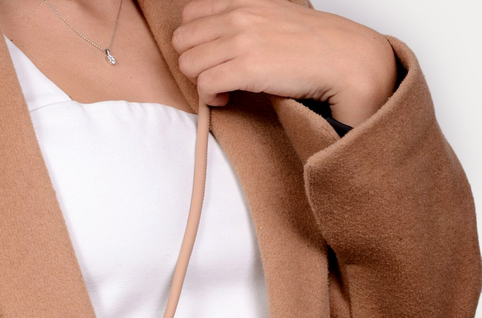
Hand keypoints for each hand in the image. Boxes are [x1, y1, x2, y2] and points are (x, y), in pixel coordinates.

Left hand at [171, 0, 399, 125]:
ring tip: (222, 89)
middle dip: (193, 63)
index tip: (211, 57)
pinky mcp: (247, 68)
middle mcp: (239, 15)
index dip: (195, 41)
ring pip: (188, 64)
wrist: (343, 57)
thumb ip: (249, 19)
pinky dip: (211, 98)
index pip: (190, 16)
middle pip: (182, 41)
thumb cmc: (314, 43)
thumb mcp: (275, 15)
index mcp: (243, 1)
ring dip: (201, 82)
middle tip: (214, 75)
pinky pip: (205, 85)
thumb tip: (226, 40)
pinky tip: (227, 99)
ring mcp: (241, 40)